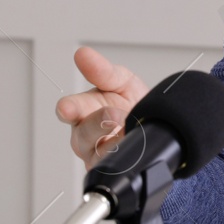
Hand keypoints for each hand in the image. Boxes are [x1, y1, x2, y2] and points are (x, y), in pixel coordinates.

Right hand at [55, 47, 148, 167]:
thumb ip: (103, 71)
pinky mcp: (113, 170)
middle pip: (84, 134)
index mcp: (83, 110)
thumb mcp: (120, 81)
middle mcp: (86, 135)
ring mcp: (98, 155)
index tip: (66, 108)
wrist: (156, 126)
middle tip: (114, 116)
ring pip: (100, 154)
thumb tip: (82, 54)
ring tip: (128, 131)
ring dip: (115, 143)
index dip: (69, 109)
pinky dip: (126, 158)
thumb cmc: (129, 103)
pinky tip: (135, 149)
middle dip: (98, 124)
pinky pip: (116, 168)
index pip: (70, 109)